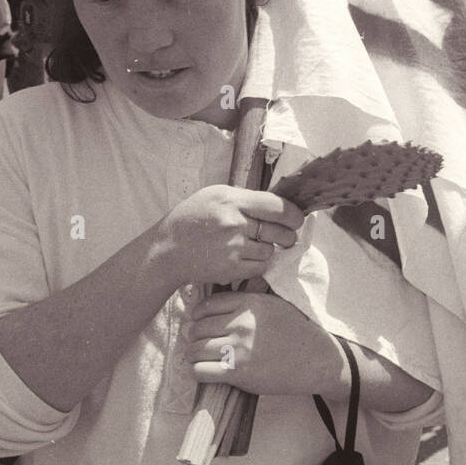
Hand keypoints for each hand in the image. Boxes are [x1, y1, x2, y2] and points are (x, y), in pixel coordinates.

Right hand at [154, 184, 304, 287]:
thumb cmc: (193, 218)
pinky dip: (258, 264)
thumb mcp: (216, 195)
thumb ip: (246, 198)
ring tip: (252, 245)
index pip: (278, 207)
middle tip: (285, 235)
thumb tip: (280, 205)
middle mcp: (234, 223)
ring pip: (271, 251)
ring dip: (268, 249)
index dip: (294, 215)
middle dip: (287, 234)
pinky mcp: (230, 269)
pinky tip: (245, 257)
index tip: (298, 219)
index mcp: (232, 201)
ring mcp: (232, 248)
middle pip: (281, 231)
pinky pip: (260, 267)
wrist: (167, 248)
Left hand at [186, 290, 335, 394]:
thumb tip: (216, 303)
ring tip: (200, 358)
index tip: (199, 323)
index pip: (206, 306)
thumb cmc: (296, 332)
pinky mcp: (237, 372)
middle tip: (198, 343)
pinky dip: (198, 372)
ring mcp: (239, 348)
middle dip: (194, 337)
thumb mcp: (275, 304)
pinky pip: (200, 371)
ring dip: (194, 355)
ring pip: (195, 349)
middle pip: (197, 328)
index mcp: (250, 303)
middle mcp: (242, 323)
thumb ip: (248, 300)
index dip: (198, 316)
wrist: (317, 360)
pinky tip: (205, 371)